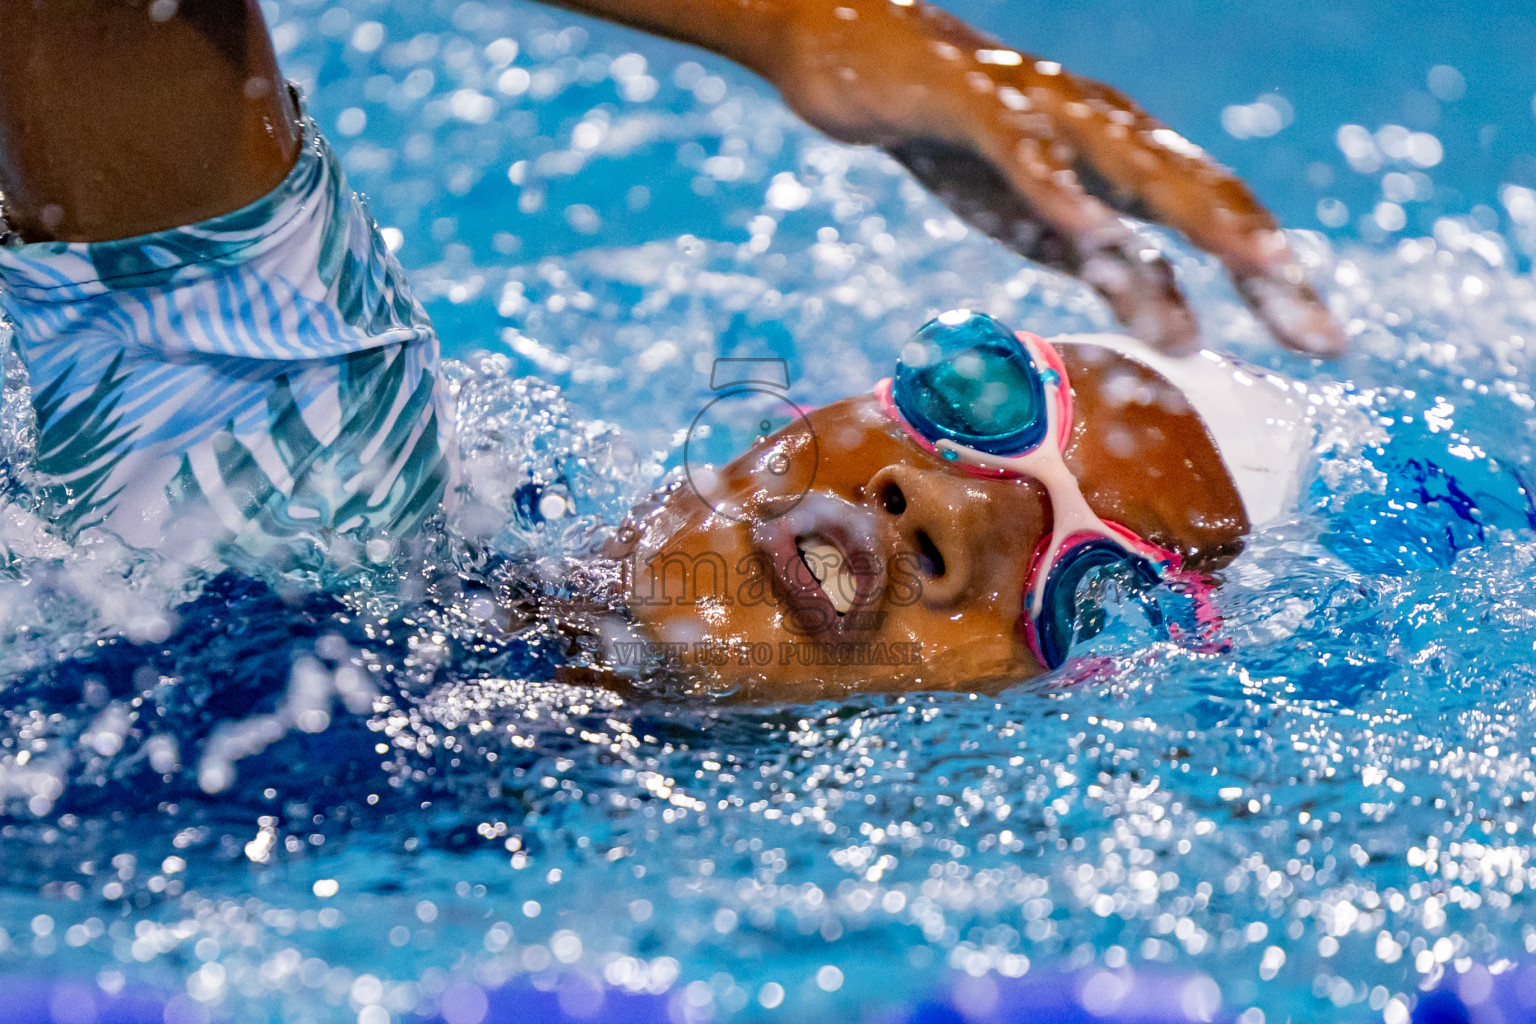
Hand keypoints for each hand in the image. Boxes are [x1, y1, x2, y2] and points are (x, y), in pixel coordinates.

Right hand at [768, 1, 1343, 357]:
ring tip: (1257, 265)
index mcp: (1127, 160)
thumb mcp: (1051, 230)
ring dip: (1199, 215)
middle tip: (1317, 330)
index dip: (1274, 281)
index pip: (1218, 222)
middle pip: (1201, 195)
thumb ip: (1118, 272)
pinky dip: (1056, 184)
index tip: (1326, 345)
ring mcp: (1047, 110)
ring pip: (1135, 162)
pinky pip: (1023, 148)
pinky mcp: (977, 103)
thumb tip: (1188, 337)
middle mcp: (1106, 128)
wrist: (864, 59)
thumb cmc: (966, 147)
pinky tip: (1086, 224)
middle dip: (1264, 260)